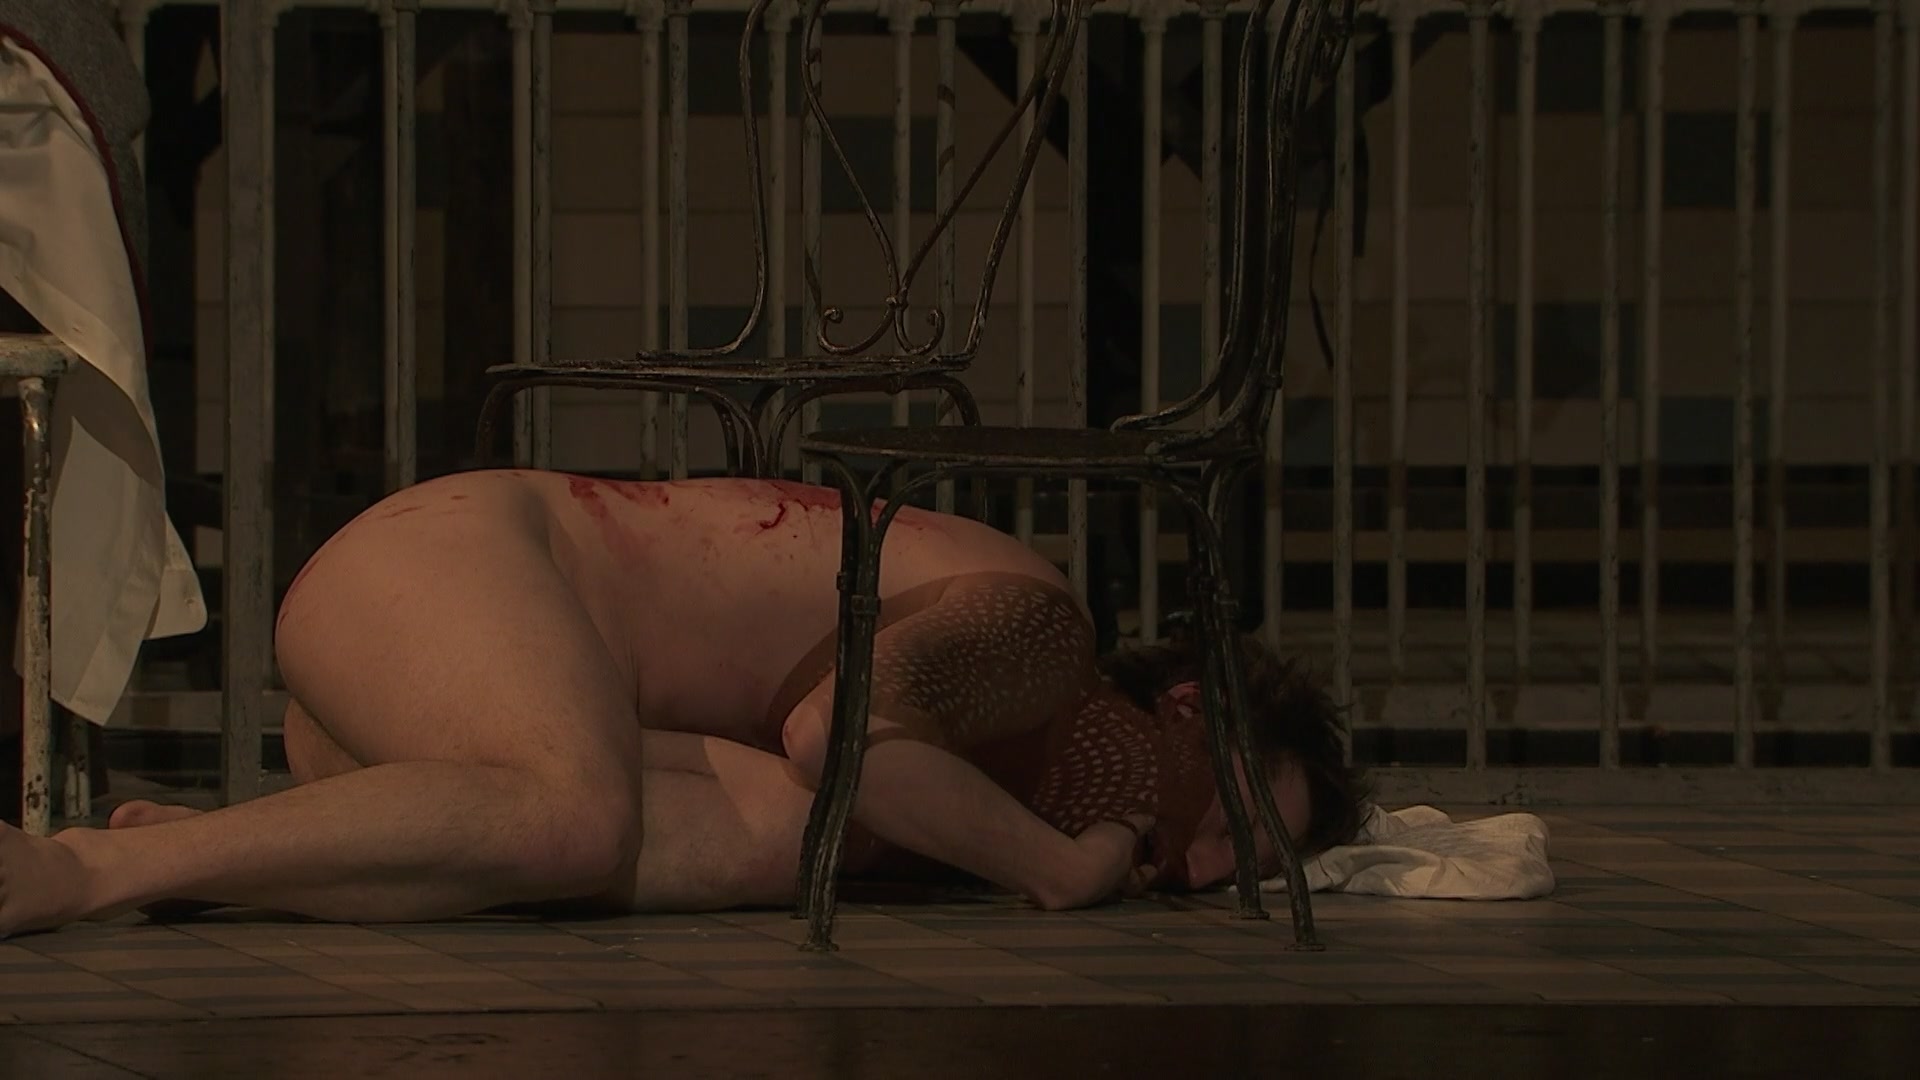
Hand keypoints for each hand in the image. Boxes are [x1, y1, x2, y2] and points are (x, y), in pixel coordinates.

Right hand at [1034, 814, 1157, 910]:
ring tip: (1092, 863)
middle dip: (1122, 882)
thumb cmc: (1103, 852)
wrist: (1066, 871)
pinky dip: (1072, 873)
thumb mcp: (1123, 832)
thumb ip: (1136, 825)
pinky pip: (1071, 881)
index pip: (1143, 877)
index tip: (1156, 867)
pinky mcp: (1063, 891)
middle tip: (1124, 872)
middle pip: (1119, 890)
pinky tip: (1067, 863)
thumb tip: (1152, 819)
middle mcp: (1107, 890)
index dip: (1150, 871)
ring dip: (1096, 878)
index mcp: (1126, 878)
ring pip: (1095, 888)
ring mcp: (1085, 895)